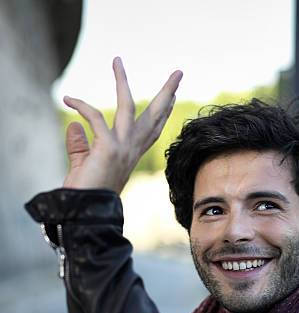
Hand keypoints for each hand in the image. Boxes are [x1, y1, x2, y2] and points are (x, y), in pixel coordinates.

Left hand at [63, 57, 181, 192]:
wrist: (85, 213)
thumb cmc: (85, 194)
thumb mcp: (83, 166)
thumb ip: (80, 145)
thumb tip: (73, 124)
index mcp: (130, 156)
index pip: (152, 131)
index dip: (162, 113)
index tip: (170, 98)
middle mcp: (131, 151)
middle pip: (155, 116)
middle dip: (167, 93)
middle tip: (179, 73)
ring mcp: (122, 148)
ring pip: (128, 107)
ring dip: (121, 82)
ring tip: (117, 61)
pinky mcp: (108, 148)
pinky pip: (94, 117)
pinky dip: (81, 106)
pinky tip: (68, 99)